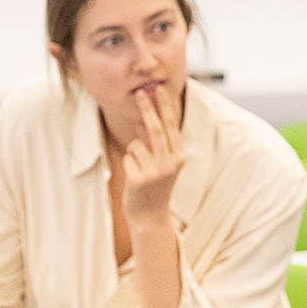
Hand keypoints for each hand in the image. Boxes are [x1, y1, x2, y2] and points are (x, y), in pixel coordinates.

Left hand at [119, 83, 185, 226]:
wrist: (150, 217)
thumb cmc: (156, 187)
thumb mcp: (166, 165)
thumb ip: (163, 145)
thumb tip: (152, 116)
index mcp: (179, 157)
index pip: (172, 126)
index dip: (165, 106)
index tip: (158, 90)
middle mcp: (170, 163)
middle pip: (156, 128)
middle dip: (147, 108)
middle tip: (139, 93)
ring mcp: (155, 172)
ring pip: (136, 145)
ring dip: (133, 153)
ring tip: (139, 169)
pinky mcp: (139, 179)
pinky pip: (127, 158)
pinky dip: (127, 165)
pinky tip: (134, 180)